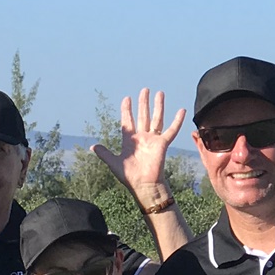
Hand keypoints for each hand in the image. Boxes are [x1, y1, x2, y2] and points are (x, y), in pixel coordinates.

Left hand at [90, 89, 186, 205]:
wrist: (142, 185)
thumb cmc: (128, 176)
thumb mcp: (113, 163)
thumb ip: (104, 153)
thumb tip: (93, 147)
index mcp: (129, 140)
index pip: (128, 121)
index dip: (127, 110)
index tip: (127, 98)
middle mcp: (142, 137)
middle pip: (143, 115)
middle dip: (143, 103)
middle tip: (145, 90)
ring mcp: (153, 140)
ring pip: (156, 119)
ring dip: (158, 106)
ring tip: (159, 93)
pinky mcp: (162, 144)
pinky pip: (171, 130)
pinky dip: (177, 121)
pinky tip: (181, 110)